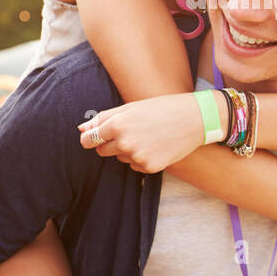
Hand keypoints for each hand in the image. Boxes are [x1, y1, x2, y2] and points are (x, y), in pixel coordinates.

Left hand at [78, 93, 204, 173]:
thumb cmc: (160, 109)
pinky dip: (141, 158)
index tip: (96, 137)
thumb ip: (103, 118)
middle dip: (110, 144)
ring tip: (147, 136)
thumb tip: (81, 129)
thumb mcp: (130, 107)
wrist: (195, 119)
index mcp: (117, 125)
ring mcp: (137, 156)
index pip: (88, 140)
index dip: (91, 138)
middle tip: (130, 132)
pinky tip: (155, 146)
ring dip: (127, 150)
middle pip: (102, 151)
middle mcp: (125, 142)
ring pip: (120, 158)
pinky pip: (134, 166)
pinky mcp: (149, 167)